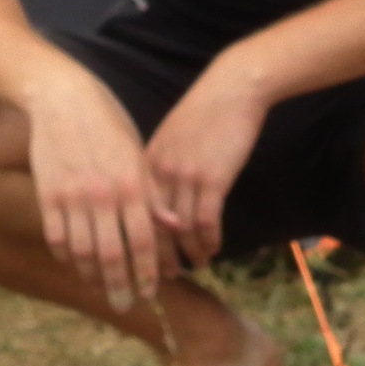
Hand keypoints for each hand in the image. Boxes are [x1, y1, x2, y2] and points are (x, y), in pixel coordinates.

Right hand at [23, 65, 166, 311]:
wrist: (62, 97)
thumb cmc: (108, 124)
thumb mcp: (138, 154)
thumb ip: (153, 194)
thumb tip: (175, 228)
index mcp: (131, 183)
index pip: (143, 241)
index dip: (147, 272)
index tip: (150, 292)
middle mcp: (102, 193)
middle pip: (111, 254)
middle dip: (119, 285)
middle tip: (123, 305)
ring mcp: (72, 194)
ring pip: (81, 251)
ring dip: (91, 275)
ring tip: (98, 285)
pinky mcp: (47, 192)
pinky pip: (56, 236)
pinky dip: (65, 255)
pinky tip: (73, 261)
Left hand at [145, 58, 270, 267]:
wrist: (231, 89)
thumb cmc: (203, 111)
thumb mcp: (169, 136)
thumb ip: (159, 166)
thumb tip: (155, 198)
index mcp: (145, 161)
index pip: (133, 210)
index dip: (137, 238)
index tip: (140, 257)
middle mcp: (160, 172)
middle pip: (153, 225)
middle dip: (159, 255)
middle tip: (166, 276)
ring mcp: (185, 176)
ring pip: (181, 229)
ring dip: (189, 252)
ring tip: (195, 265)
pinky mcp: (213, 179)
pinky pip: (207, 222)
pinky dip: (209, 241)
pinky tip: (213, 249)